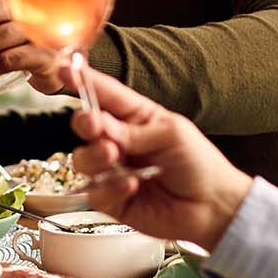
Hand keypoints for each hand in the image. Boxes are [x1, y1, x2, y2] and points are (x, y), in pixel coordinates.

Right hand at [66, 66, 252, 249]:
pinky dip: (110, 187)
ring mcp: (113, 170)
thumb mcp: (172, 134)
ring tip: (116, 157)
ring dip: (96, 156)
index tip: (64, 70)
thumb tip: (101, 126)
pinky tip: (131, 185)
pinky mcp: (111, 199)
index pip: (104, 95)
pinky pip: (95, 191)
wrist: (213, 208)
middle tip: (94, 125)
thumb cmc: (199, 164)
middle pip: (85, 126)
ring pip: (82, 158)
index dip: (82, 81)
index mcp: (135, 118)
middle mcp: (120, 142)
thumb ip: (133, 131)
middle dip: (85, 123)